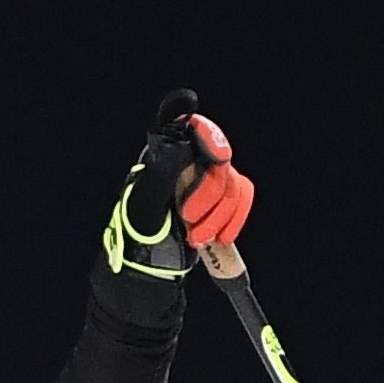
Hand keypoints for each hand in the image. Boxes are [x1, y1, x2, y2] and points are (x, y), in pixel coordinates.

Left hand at [143, 89, 254, 253]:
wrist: (150, 256)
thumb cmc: (140, 225)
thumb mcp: (146, 199)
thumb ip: (164, 172)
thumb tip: (183, 149)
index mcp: (169, 150)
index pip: (191, 127)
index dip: (205, 133)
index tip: (214, 151)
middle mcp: (193, 157)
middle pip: (219, 162)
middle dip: (208, 196)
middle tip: (188, 218)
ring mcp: (211, 175)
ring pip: (232, 184)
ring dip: (218, 216)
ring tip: (196, 238)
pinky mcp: (224, 194)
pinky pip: (243, 195)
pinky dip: (234, 219)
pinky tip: (221, 237)